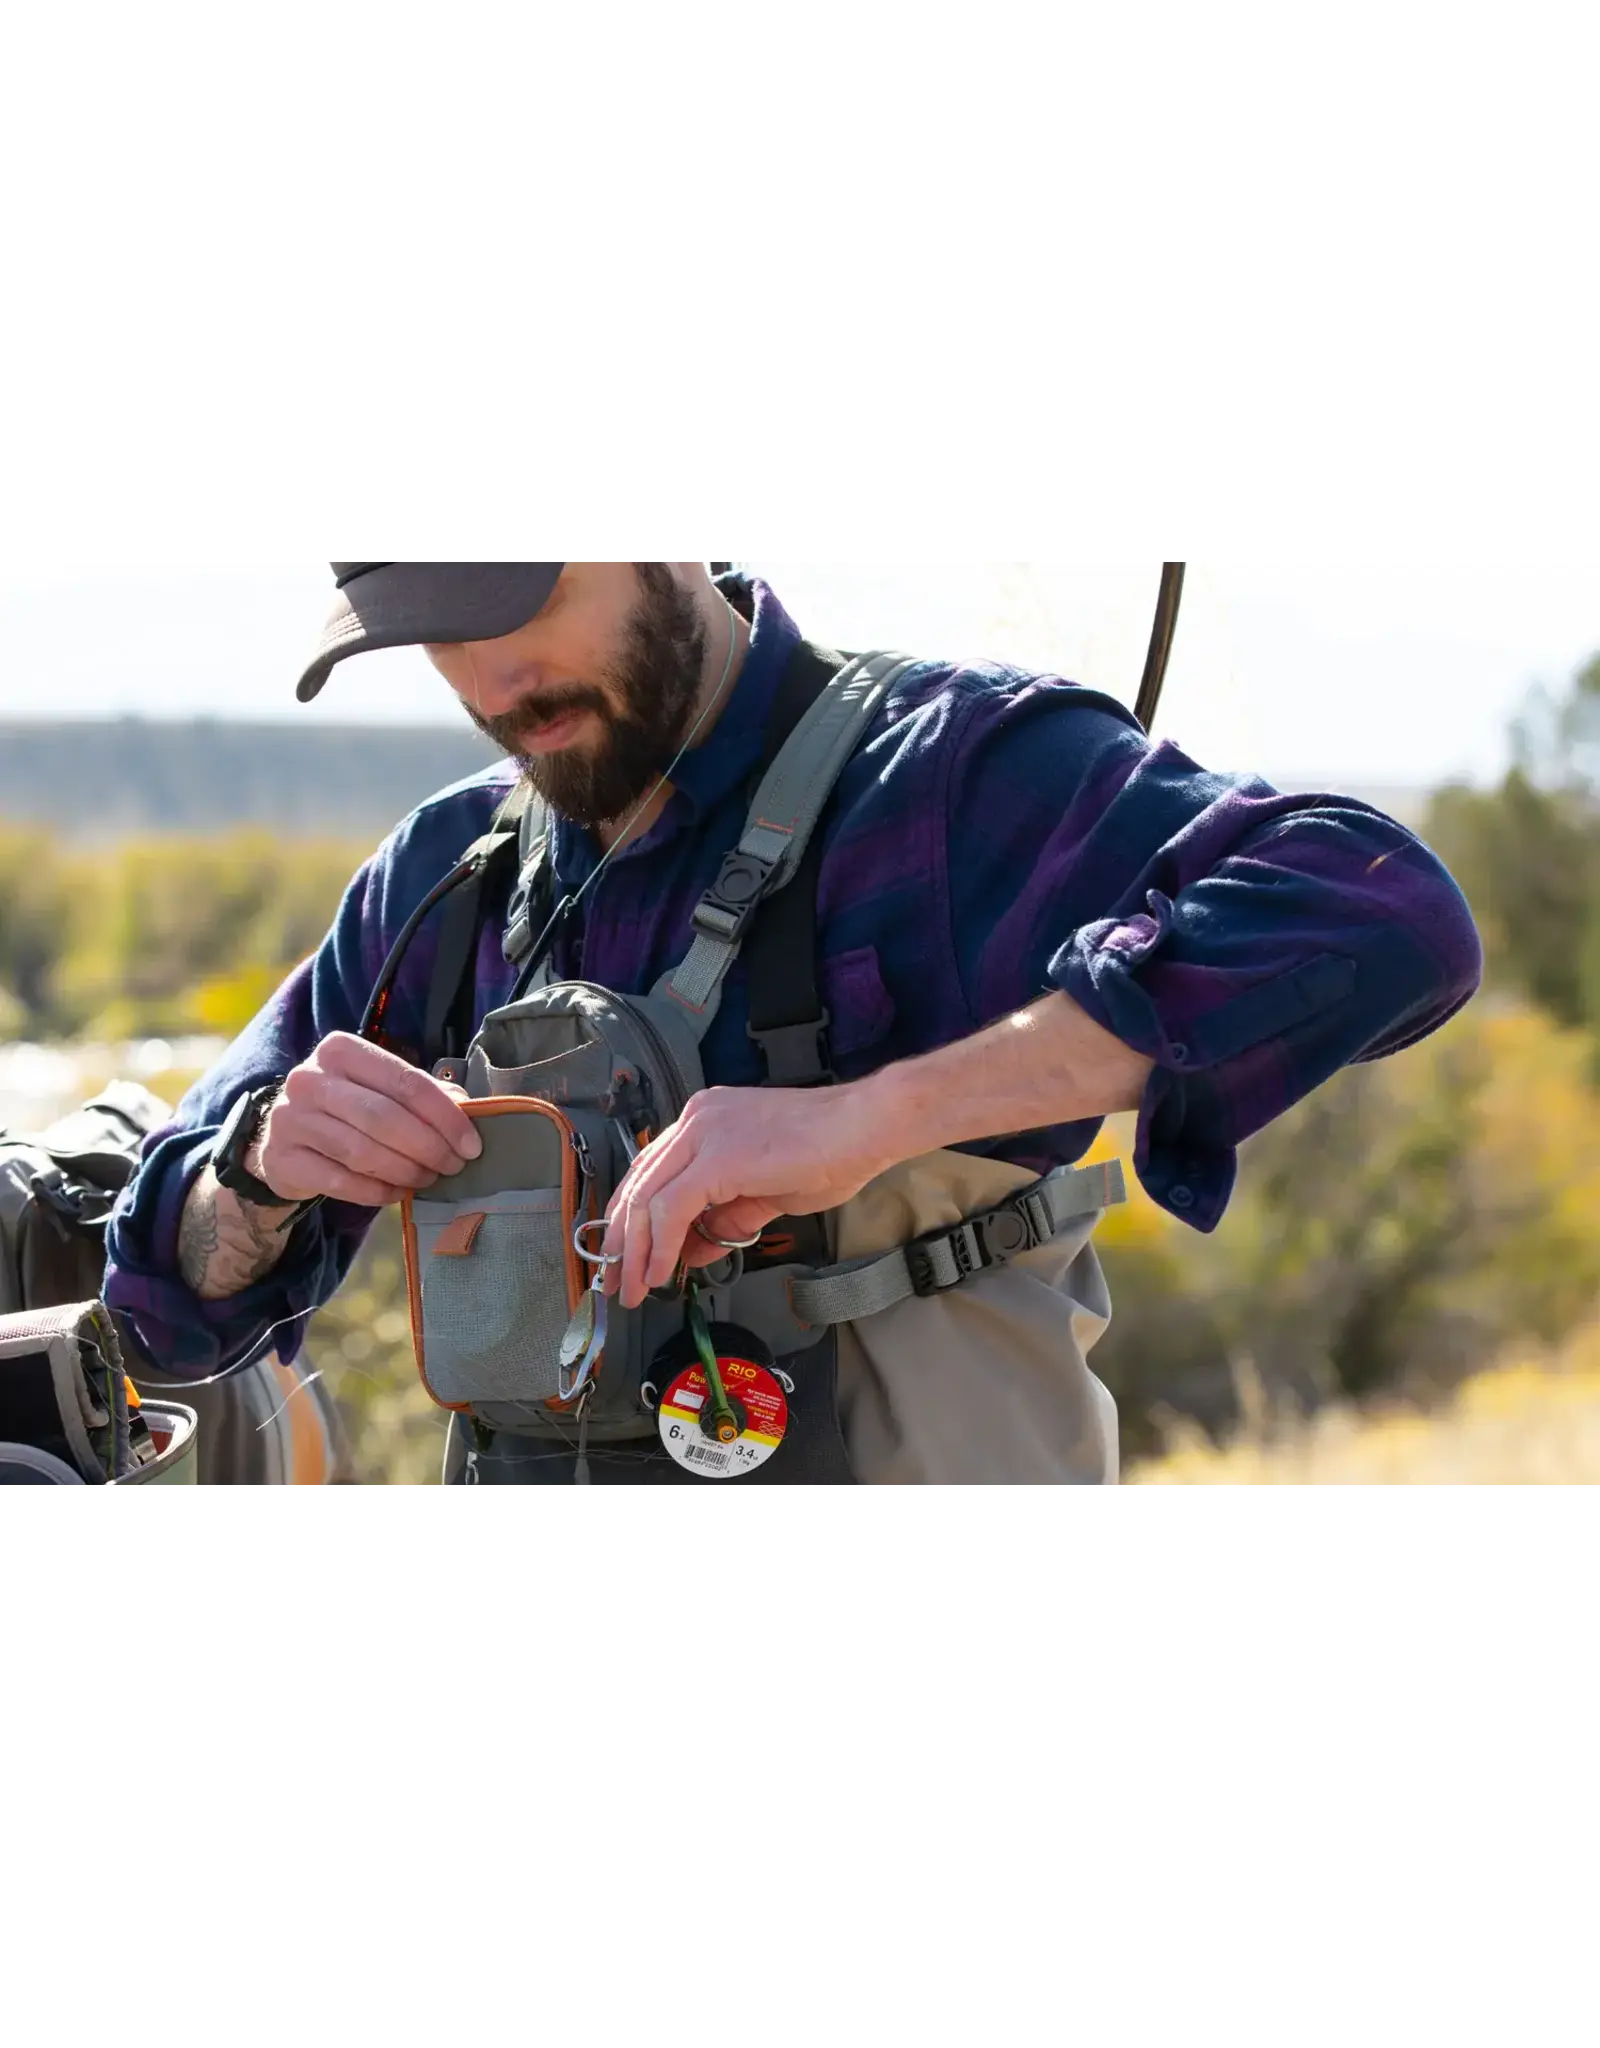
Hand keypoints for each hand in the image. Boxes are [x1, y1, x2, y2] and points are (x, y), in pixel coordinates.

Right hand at [248, 1031, 482, 1208]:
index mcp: (341, 1050)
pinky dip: (376, 1191)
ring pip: (363, 1152)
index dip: (446, 1117)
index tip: (471, 1145)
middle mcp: (310, 1079)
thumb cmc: (344, 1109)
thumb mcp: (378, 1088)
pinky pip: (340, 1181)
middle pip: (385, 1118)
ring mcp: (290, 1119)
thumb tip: (468, 1108)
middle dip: (428, 1147)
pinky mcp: (282, 1158)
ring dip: (405, 1171)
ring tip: (427, 1179)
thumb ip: (421, 1093)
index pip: (406, 1082)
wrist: (281, 1139)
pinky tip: (396, 1193)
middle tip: (452, 1167)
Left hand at [601, 1081, 899, 1308]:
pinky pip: (671, 1209)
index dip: (632, 1218)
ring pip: (646, 1197)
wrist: (867, 1129)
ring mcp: (703, 1134)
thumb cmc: (831, 1152)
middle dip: (622, 1239)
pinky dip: (660, 1245)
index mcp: (705, 1120)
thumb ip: (727, 1219)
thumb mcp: (767, 1193)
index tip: (629, 1257)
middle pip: (637, 1184)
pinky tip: (661, 1273)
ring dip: (635, 1250)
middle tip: (618, 1281)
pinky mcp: (717, 1158)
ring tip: (634, 1288)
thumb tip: (695, 1250)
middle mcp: (695, 1120)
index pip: (650, 1171)